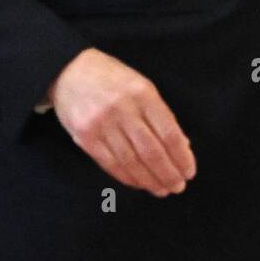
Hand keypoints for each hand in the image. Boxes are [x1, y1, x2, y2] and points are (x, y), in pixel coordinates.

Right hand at [50, 47, 195, 196]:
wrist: (70, 71)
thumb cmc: (112, 78)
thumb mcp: (141, 85)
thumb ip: (160, 114)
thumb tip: (181, 145)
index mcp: (143, 94)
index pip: (168, 133)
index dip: (181, 156)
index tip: (189, 171)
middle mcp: (123, 110)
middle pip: (151, 151)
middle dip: (168, 173)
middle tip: (178, 187)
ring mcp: (102, 125)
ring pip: (131, 162)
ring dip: (149, 180)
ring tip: (162, 189)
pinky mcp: (86, 138)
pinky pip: (111, 164)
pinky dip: (128, 178)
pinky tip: (139, 183)